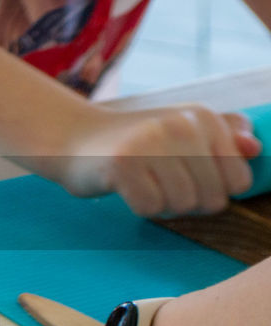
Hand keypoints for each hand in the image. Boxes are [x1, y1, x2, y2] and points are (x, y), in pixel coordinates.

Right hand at [62, 104, 261, 216]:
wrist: (74, 138)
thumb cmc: (136, 142)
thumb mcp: (184, 132)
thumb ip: (226, 138)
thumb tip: (253, 149)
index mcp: (203, 117)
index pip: (238, 181)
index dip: (215, 191)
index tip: (189, 177)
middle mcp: (181, 125)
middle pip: (213, 199)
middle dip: (189, 203)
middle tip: (162, 184)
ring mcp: (151, 143)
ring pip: (183, 206)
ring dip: (164, 206)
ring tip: (145, 184)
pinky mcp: (122, 164)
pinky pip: (150, 208)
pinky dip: (139, 207)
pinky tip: (126, 188)